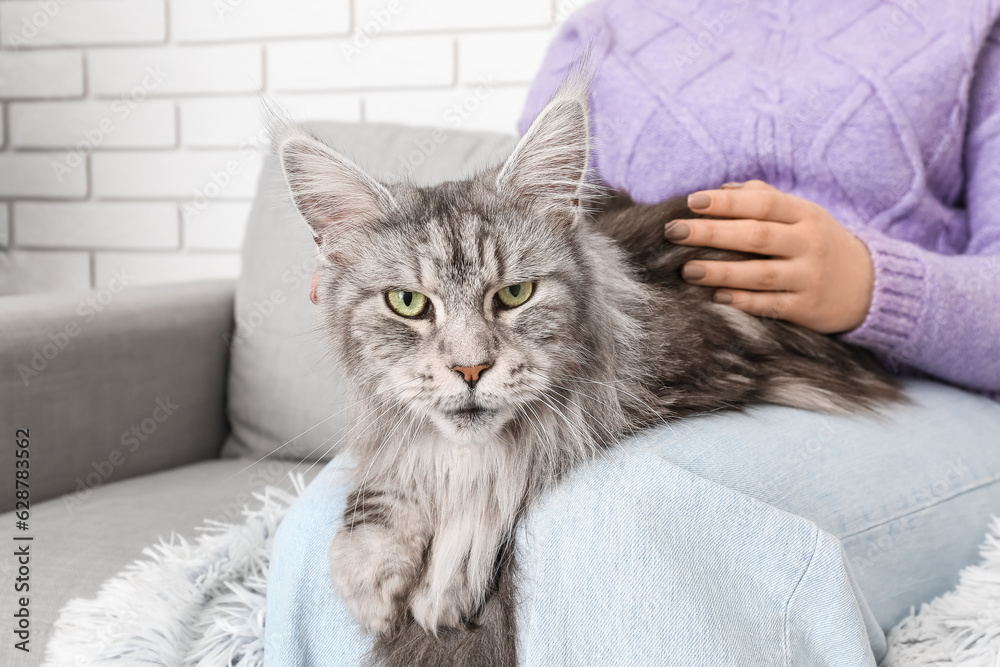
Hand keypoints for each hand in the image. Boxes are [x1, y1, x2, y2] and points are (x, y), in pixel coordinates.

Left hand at [665, 180, 874, 333]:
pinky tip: (715, 297)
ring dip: (721, 272)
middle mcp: (809, 243)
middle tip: (674, 232)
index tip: (691, 202)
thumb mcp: (802, 214)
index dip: (726, 203)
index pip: (763, 203)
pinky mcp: (807, 308)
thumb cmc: (817, 242)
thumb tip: (720, 189)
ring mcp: (809, 277)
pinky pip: (770, 305)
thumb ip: (763, 198)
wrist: (868, 286)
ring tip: (687, 269)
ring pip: (760, 273)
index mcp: (805, 214)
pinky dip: (742, 301)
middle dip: (711, 233)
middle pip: (756, 236)